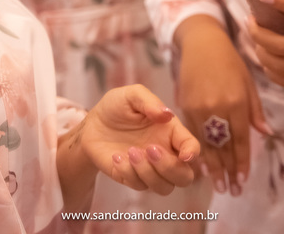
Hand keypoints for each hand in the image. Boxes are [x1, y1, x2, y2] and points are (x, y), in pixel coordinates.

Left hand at [77, 85, 199, 194]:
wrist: (91, 123)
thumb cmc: (116, 106)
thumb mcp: (131, 95)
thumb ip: (149, 101)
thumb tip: (167, 114)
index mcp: (171, 133)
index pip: (192, 148)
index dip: (192, 153)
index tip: (183, 154)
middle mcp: (165, 153)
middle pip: (184, 177)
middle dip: (170, 168)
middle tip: (150, 149)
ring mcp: (149, 169)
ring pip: (164, 187)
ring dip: (149, 173)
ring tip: (130, 151)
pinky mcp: (131, 178)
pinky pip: (138, 186)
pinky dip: (128, 172)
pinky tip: (116, 156)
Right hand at [174, 15, 269, 196]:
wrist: (201, 43)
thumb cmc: (230, 61)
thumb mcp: (249, 82)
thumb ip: (255, 110)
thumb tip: (266, 133)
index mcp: (235, 102)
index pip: (241, 140)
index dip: (242, 162)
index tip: (244, 181)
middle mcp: (216, 108)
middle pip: (223, 147)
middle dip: (228, 171)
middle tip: (232, 191)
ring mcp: (197, 108)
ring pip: (206, 144)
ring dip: (213, 167)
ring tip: (219, 185)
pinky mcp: (184, 107)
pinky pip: (192, 135)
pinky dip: (198, 151)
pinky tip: (202, 165)